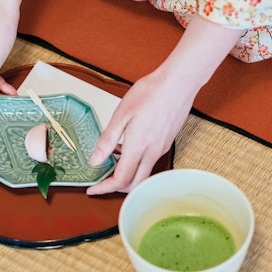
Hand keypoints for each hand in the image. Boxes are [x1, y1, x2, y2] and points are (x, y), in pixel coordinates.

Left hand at [86, 68, 195, 194]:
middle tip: (101, 180)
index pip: (121, 180)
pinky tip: (127, 146)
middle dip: (116, 187)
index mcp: (138, 147)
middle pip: (134, 184)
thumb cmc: (150, 93)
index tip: (93, 189)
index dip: (104, 188)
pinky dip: (136, 162)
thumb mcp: (122, 114)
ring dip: (126, 174)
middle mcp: (152, 153)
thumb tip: (95, 160)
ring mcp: (161, 149)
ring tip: (111, 159)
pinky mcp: (166, 143)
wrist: (178, 83)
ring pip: (143, 174)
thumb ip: (108, 140)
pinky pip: (149, 161)